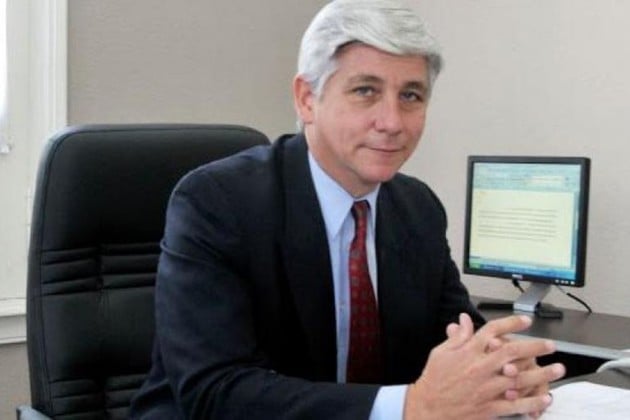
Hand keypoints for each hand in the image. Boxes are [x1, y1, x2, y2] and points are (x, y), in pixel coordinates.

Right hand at [404, 314, 564, 418]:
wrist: (427, 406)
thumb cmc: (433, 379)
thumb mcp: (441, 352)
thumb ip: (457, 336)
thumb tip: (464, 319)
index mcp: (468, 352)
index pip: (493, 332)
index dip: (511, 324)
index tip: (526, 321)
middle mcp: (479, 368)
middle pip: (512, 353)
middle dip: (534, 347)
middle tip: (550, 345)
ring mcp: (486, 389)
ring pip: (519, 379)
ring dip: (541, 374)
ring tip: (558, 369)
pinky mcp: (488, 408)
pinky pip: (515, 405)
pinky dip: (532, 402)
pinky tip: (546, 397)